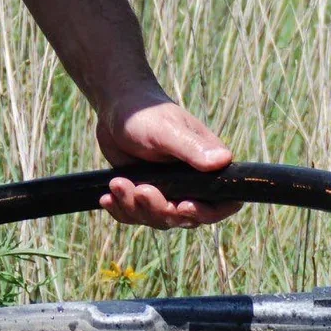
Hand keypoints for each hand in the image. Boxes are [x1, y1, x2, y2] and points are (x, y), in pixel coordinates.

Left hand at [95, 87, 242, 228]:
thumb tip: (224, 160)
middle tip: (140, 189)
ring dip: (135, 208)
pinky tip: (107, 198)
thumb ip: (192, 149)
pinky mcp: (147, 195)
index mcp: (209, 169)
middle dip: (160, 210)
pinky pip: (137, 216)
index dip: (207, 213)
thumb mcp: (168, 130)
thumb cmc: (147, 114)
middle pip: (185, 218)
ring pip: (159, 219)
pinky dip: (121, 211)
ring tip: (117, 183)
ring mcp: (170, 192)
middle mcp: (193, 185)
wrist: (118, 111)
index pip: (223, 204)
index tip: (182, 205)